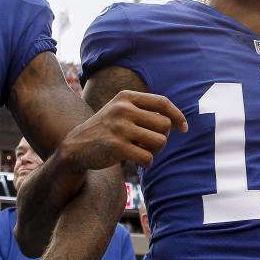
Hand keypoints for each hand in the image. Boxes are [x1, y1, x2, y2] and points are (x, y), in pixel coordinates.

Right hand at [57, 90, 186, 171]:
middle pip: (164, 124)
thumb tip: (177, 121)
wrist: (76, 147)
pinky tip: (135, 160)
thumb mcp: (120, 111)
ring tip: (142, 151)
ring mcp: (119, 128)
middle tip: (151, 144)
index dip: (177, 115)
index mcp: (126, 97)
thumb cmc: (106, 130)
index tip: (183, 128)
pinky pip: (148, 158)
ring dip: (155, 151)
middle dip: (163, 137)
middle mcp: (123, 109)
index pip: (162, 102)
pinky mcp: (117, 147)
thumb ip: (145, 111)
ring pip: (159, 142)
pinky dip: (146, 162)